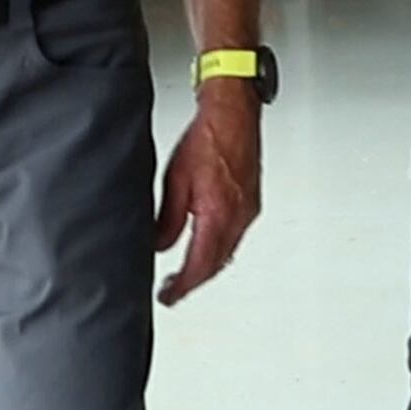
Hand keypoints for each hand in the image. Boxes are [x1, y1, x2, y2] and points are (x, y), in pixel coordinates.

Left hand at [154, 81, 261, 305]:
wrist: (233, 113)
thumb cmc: (208, 137)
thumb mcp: (175, 180)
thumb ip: (167, 219)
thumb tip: (158, 244)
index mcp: (218, 214)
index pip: (199, 266)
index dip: (181, 288)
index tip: (168, 297)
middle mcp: (238, 217)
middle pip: (216, 265)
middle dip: (193, 282)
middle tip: (173, 289)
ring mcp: (248, 210)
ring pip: (227, 252)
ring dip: (207, 266)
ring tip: (186, 271)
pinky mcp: (252, 202)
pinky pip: (236, 236)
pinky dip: (220, 248)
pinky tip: (207, 244)